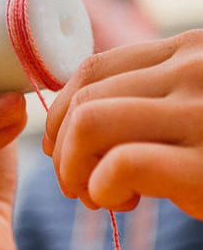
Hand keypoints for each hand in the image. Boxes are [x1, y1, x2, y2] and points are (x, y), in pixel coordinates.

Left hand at [43, 31, 202, 217]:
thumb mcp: (192, 106)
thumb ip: (148, 98)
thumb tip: (68, 119)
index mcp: (189, 49)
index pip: (93, 68)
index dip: (61, 114)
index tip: (65, 151)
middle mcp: (195, 69)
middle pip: (84, 99)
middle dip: (63, 150)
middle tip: (80, 185)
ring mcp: (201, 113)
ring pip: (88, 124)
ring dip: (75, 171)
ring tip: (99, 196)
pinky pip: (120, 165)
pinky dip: (104, 189)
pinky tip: (126, 201)